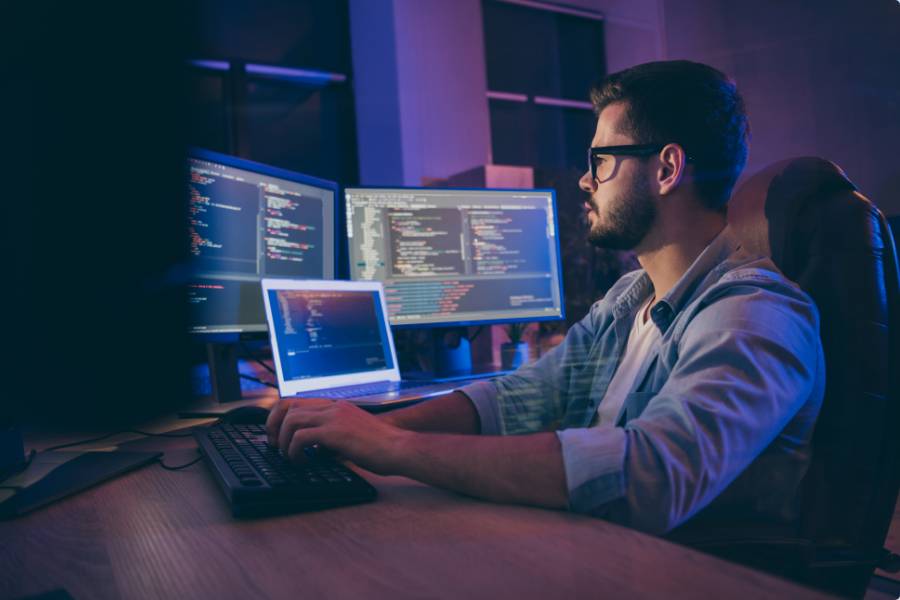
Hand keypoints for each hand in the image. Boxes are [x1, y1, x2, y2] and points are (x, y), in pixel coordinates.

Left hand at [266, 398, 407, 474]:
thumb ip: (330, 439)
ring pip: (291, 420)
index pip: (297, 400)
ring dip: (283, 441)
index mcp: (336, 405)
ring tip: (290, 457)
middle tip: (274, 446)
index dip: (280, 416)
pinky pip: (301, 437)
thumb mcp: (351, 436)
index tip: (276, 435)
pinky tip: (303, 463)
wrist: (399, 448)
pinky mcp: (335, 432)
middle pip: (288, 406)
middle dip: (274, 426)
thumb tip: (313, 450)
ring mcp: (334, 417)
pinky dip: (295, 451)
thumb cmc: (380, 447)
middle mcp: (333, 406)